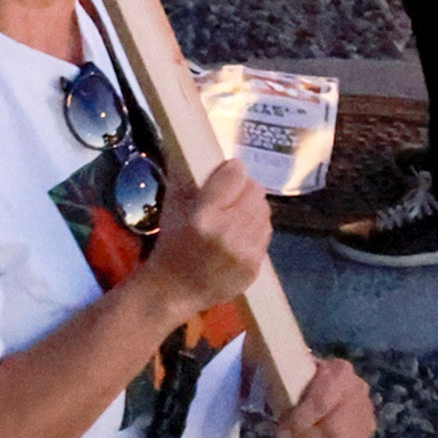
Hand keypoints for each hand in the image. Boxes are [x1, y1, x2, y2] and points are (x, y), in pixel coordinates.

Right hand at [143, 150, 274, 308]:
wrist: (174, 291)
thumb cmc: (171, 244)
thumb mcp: (172, 205)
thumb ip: (187, 174)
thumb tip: (202, 146)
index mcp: (204, 214)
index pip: (236, 173)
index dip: (231, 170)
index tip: (226, 173)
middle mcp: (228, 232)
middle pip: (255, 190)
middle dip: (244, 188)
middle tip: (231, 196)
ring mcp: (245, 251)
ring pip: (264, 210)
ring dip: (252, 208)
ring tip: (235, 216)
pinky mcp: (255, 266)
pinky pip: (266, 233)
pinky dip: (255, 229)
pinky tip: (238, 235)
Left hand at [271, 353, 372, 437]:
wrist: (320, 377)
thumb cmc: (296, 374)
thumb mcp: (284, 370)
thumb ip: (274, 382)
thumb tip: (247, 391)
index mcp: (338, 371)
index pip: (322, 402)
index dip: (300, 422)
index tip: (281, 435)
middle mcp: (357, 389)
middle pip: (334, 430)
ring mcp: (365, 412)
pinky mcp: (367, 431)